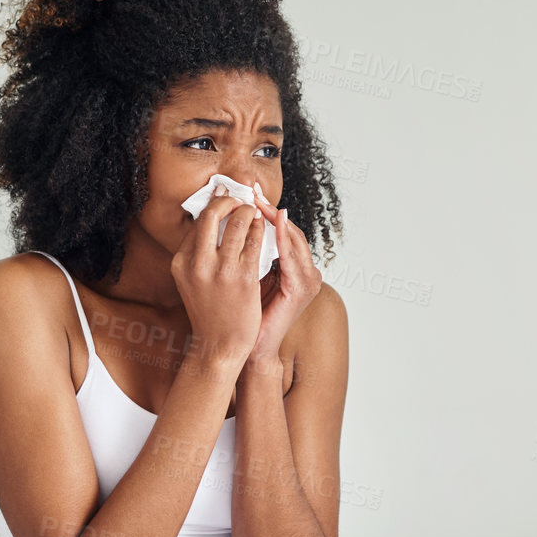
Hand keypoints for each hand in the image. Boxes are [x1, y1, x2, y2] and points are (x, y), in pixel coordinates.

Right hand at [170, 190, 266, 372]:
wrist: (219, 346)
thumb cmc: (209, 313)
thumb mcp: (191, 281)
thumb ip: (197, 254)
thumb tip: (209, 222)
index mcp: (180, 263)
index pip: (196, 223)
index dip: (212, 205)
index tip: (223, 195)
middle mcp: (197, 264)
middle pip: (211, 215)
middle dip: (229, 201)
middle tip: (240, 199)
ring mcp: (221, 270)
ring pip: (237, 223)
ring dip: (248, 212)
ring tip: (254, 210)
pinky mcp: (244, 278)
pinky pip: (255, 242)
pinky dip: (261, 230)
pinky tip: (265, 227)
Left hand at [248, 183, 321, 363]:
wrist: (248, 347)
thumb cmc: (244, 314)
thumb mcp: (246, 274)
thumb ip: (248, 250)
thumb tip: (229, 220)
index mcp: (294, 267)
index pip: (282, 230)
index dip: (266, 210)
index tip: (248, 191)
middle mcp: (306, 271)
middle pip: (290, 230)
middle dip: (270, 208)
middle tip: (253, 189)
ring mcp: (307, 280)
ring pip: (294, 239)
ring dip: (277, 218)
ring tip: (259, 201)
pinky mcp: (301, 289)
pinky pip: (292, 257)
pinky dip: (283, 239)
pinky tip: (272, 223)